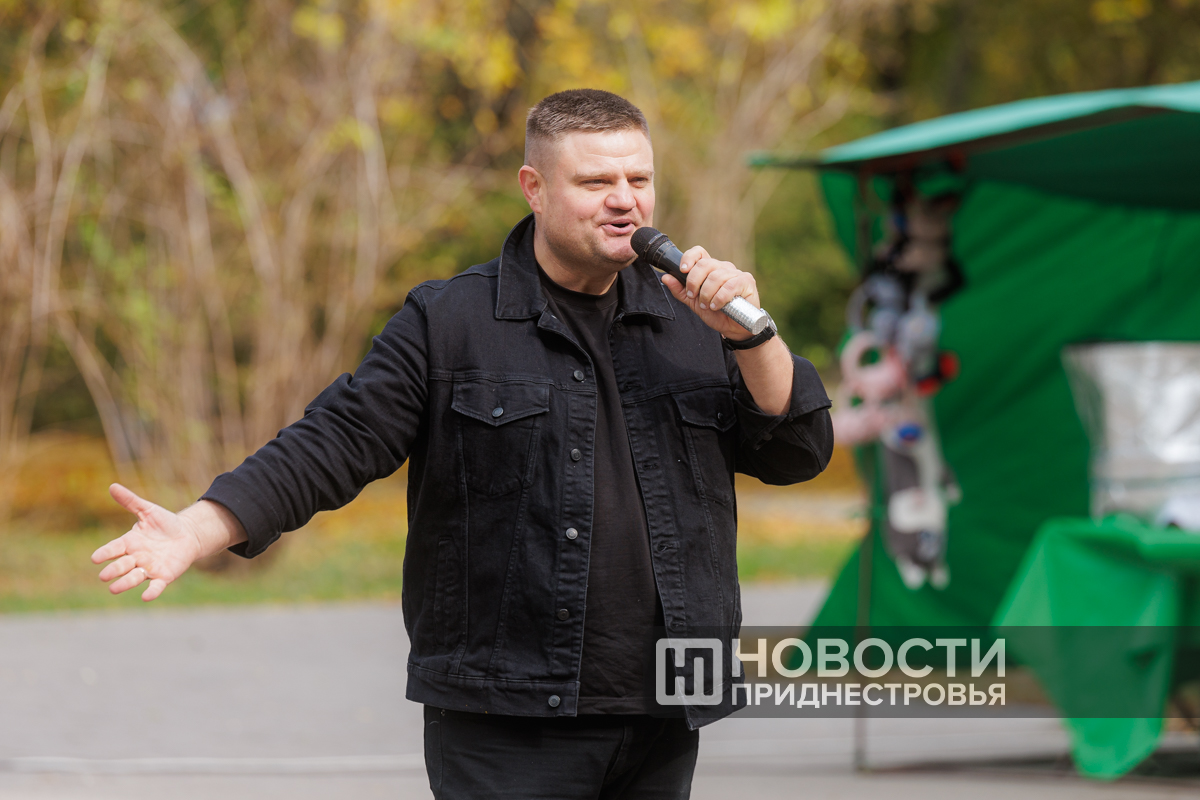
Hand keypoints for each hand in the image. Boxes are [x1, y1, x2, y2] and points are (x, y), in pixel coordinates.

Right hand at [92, 484, 208, 600]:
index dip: (105, 553)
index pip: (114, 549)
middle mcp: (136, 558)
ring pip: (134, 577)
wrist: (188, 534)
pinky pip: (156, 586)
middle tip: (104, 576)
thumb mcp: (148, 510)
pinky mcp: (164, 576)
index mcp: (130, 543)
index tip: (95, 558)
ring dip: (125, 583)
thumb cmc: (165, 523)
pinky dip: (151, 592)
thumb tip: (112, 486)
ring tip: (114, 589)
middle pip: (122, 566)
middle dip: (113, 571)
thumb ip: (131, 501)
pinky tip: (146, 596)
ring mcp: (149, 568)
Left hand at [659, 246, 759, 340]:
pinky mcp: (746, 281)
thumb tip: (665, 277)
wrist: (735, 329)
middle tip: (693, 296)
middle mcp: (723, 267)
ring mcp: (736, 273)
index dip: (689, 257)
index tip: (682, 270)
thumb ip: (680, 290)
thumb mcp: (694, 303)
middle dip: (694, 282)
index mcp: (710, 269)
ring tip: (707, 306)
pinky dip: (719, 298)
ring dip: (707, 294)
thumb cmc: (716, 313)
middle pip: (705, 264)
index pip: (699, 252)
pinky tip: (717, 306)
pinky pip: (729, 286)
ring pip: (716, 277)